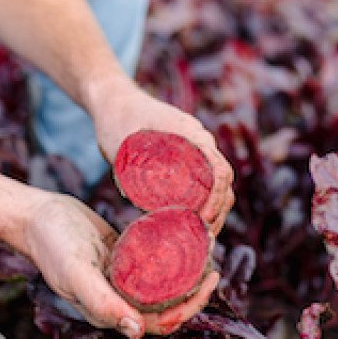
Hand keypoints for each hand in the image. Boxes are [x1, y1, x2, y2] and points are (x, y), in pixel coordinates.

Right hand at [17, 192, 219, 338]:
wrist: (36, 216)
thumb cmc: (52, 244)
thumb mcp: (75, 272)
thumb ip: (102, 302)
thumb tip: (137, 331)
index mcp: (112, 313)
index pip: (161, 322)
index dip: (190, 308)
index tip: (210, 279)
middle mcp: (120, 300)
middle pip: (168, 306)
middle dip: (196, 290)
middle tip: (214, 263)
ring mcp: (122, 279)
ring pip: (164, 284)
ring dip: (188, 271)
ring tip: (206, 245)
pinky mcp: (124, 257)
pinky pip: (154, 263)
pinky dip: (173, 254)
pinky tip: (187, 234)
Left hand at [87, 76, 233, 233]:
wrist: (113, 99)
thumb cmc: (115, 118)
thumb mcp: (121, 145)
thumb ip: (132, 170)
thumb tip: (144, 209)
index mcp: (190, 134)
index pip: (220, 169)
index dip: (217, 197)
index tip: (204, 218)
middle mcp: (199, 142)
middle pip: (224, 182)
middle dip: (219, 212)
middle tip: (205, 239)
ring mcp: (194, 151)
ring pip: (217, 184)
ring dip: (215, 211)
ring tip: (202, 238)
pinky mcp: (185, 160)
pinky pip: (204, 182)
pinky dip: (204, 204)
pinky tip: (192, 223)